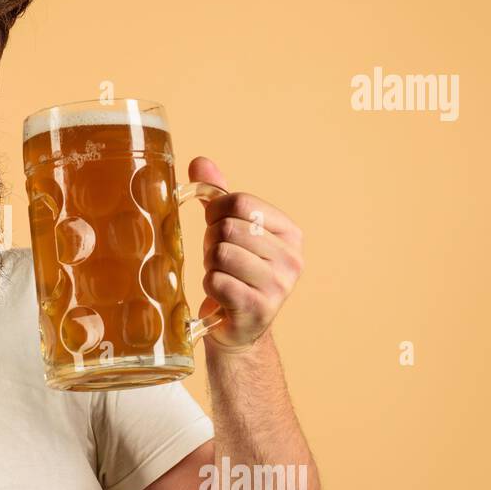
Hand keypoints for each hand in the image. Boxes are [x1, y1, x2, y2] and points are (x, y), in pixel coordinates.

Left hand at [188, 157, 303, 352]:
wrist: (238, 328)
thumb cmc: (233, 272)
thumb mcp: (229, 229)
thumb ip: (217, 194)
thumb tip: (198, 161)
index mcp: (291, 233)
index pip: (241, 202)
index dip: (215, 211)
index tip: (214, 225)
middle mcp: (292, 258)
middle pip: (228, 228)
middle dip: (211, 241)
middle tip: (217, 258)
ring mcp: (278, 285)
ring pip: (221, 253)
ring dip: (210, 265)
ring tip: (221, 275)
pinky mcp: (258, 308)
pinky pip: (216, 281)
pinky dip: (210, 286)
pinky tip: (221, 295)